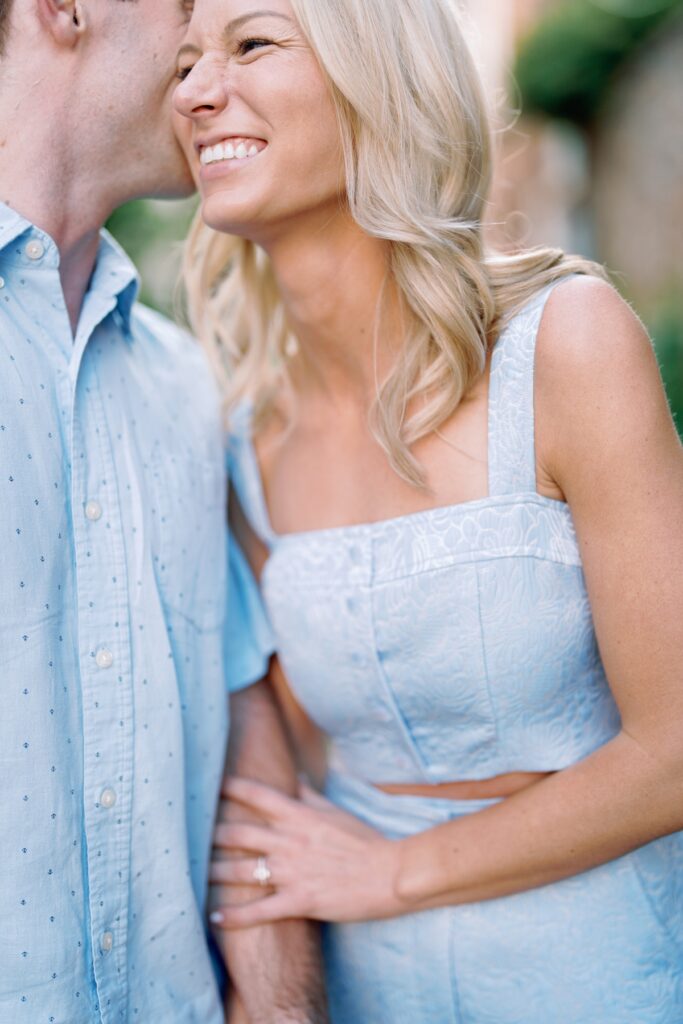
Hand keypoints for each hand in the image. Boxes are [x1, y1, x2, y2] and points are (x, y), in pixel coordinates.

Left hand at [209, 777, 402, 927]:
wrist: (390, 874)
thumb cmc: (365, 841)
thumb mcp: (337, 812)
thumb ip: (310, 797)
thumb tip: (292, 780)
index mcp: (300, 816)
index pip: (258, 796)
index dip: (232, 788)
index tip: (211, 784)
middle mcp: (290, 841)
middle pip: (239, 834)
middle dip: (212, 834)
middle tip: (190, 834)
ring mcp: (293, 872)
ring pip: (242, 871)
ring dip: (215, 873)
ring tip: (194, 874)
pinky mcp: (299, 901)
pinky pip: (259, 910)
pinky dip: (235, 916)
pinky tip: (215, 918)